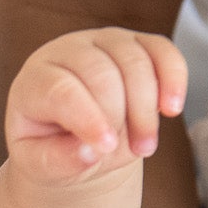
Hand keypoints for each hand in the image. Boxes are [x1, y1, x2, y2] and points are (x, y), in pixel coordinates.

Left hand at [5, 28, 187, 187]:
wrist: (76, 137)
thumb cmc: (51, 149)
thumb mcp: (41, 165)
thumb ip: (57, 161)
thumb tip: (90, 152)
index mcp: (34, 80)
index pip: (61, 90)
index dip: (87, 117)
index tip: (106, 147)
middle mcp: (67, 51)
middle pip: (101, 72)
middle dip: (122, 115)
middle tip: (135, 153)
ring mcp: (104, 41)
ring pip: (134, 60)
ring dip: (147, 107)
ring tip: (146, 146)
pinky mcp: (137, 43)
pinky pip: (162, 50)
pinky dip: (173, 78)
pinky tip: (172, 110)